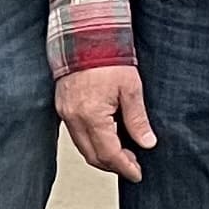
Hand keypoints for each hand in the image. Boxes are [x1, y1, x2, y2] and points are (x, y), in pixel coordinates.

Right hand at [56, 64, 155, 182]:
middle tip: (132, 165)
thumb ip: (137, 119)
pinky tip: (107, 137)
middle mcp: (74, 118)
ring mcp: (65, 113)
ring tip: (122, 153)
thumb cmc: (107, 57)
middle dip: (113, 165)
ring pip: (83, 147)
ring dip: (102, 155)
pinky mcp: (62, 107)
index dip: (125, 167)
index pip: (109, 153)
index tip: (137, 173)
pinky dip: (92, 142)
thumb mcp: (131, 88)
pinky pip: (76, 135)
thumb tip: (147, 143)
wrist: (84, 35)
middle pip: (93, 156)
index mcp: (92, 115)